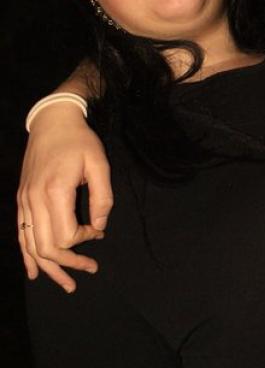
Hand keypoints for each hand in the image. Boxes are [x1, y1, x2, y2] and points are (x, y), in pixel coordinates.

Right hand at [17, 103, 112, 292]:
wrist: (52, 122)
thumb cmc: (79, 141)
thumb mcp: (99, 164)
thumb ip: (103, 197)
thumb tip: (100, 228)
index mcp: (55, 192)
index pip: (65, 235)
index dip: (84, 240)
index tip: (98, 233)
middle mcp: (34, 200)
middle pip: (46, 247)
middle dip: (68, 263)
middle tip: (90, 270)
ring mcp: (24, 202)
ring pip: (31, 246)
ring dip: (49, 267)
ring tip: (66, 283)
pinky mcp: (22, 200)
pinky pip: (21, 235)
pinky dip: (28, 256)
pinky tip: (35, 272)